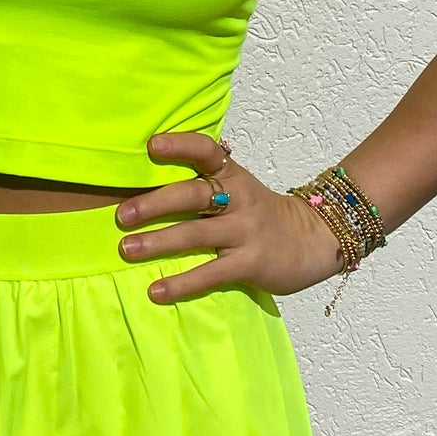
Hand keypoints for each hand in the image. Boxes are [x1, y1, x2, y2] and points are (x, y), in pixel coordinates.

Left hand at [115, 129, 345, 303]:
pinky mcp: (250, 263)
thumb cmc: (261, 215)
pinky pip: (211, 273)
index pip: (208, 151)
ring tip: (127, 249)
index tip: (152, 145)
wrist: (313, 240)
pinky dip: (182, 283)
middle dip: (155, 203)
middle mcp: (239, 199)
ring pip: (197, 233)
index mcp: (233, 176)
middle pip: (194, 194)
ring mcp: (245, 231)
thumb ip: (205, 185)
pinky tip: (157, 291)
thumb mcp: (238, 189)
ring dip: (159, 241)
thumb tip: (146, 189)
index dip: (181, 146)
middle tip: (122, 214)